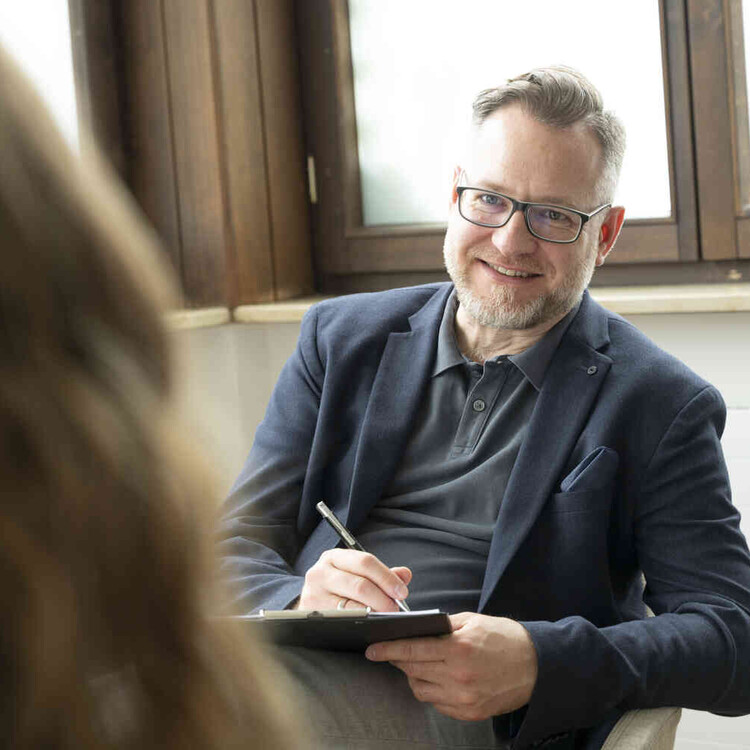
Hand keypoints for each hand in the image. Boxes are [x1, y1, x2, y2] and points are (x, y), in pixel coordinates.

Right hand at [295, 548, 410, 611]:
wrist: (310, 604)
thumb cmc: (338, 588)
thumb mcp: (356, 574)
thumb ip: (382, 574)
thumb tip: (405, 575)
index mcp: (334, 557)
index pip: (365, 562)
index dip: (386, 577)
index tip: (402, 592)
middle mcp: (320, 572)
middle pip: (359, 585)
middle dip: (382, 598)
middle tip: (395, 609)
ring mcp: (313, 594)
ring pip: (351, 605)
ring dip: (373, 612)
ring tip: (385, 617)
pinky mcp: (312, 615)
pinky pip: (341, 620)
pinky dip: (359, 622)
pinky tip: (369, 624)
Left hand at [365, 612, 537, 720]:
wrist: (536, 665)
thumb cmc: (504, 638)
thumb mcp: (472, 621)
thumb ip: (442, 626)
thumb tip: (415, 630)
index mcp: (458, 649)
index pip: (412, 650)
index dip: (388, 649)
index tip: (372, 649)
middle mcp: (459, 676)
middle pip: (413, 670)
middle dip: (399, 660)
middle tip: (394, 651)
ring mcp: (463, 698)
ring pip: (421, 689)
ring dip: (414, 675)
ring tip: (420, 663)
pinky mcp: (469, 713)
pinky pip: (437, 702)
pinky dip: (431, 689)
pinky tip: (438, 677)